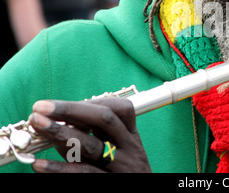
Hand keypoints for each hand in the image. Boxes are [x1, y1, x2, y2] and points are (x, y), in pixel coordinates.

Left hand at [28, 97, 151, 172]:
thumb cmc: (120, 175)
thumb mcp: (115, 153)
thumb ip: (91, 139)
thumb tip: (55, 125)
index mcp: (131, 136)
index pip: (119, 108)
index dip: (89, 103)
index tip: (59, 104)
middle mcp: (130, 148)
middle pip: (104, 120)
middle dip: (70, 110)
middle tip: (41, 108)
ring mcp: (122, 167)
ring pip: (92, 145)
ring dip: (61, 133)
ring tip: (38, 125)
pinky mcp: (110, 183)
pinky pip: (84, 173)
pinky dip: (59, 168)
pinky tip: (39, 164)